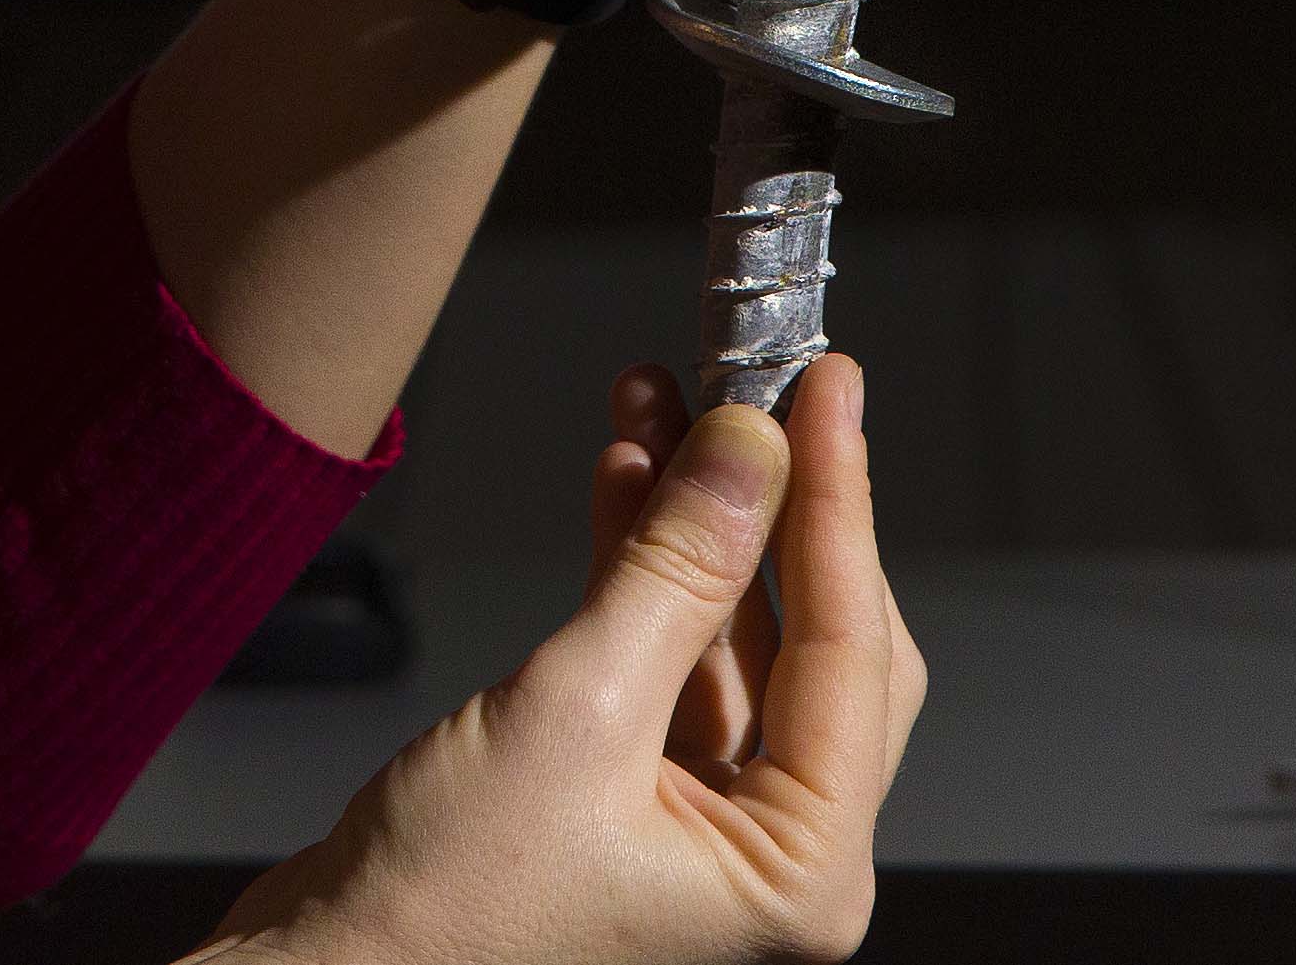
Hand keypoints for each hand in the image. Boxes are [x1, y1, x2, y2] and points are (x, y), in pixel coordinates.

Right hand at [206, 358, 916, 964]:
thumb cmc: (443, 914)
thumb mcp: (575, 712)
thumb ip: (675, 570)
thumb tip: (752, 447)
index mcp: (798, 876)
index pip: (852, 655)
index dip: (838, 505)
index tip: (826, 389)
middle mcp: (767, 857)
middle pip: (816, 642)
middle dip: (777, 508)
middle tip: (766, 384)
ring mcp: (700, 825)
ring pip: (733, 634)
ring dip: (699, 518)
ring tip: (673, 394)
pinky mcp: (630, 793)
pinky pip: (666, 655)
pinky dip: (645, 565)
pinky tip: (630, 469)